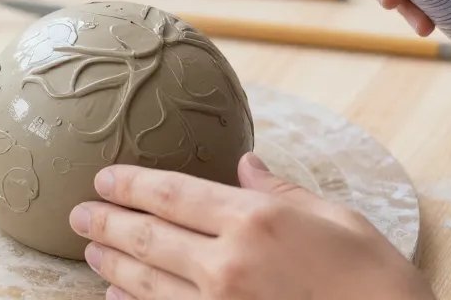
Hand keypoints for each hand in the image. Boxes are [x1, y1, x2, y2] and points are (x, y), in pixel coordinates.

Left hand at [69, 153, 433, 299]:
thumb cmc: (372, 275)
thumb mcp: (334, 217)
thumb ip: (280, 190)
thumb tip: (246, 164)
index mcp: (255, 219)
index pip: (174, 194)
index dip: (131, 183)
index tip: (104, 177)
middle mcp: (228, 262)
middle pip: (149, 236)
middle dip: (107, 222)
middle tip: (78, 215)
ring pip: (147, 280)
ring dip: (113, 262)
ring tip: (90, 250)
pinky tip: (116, 295)